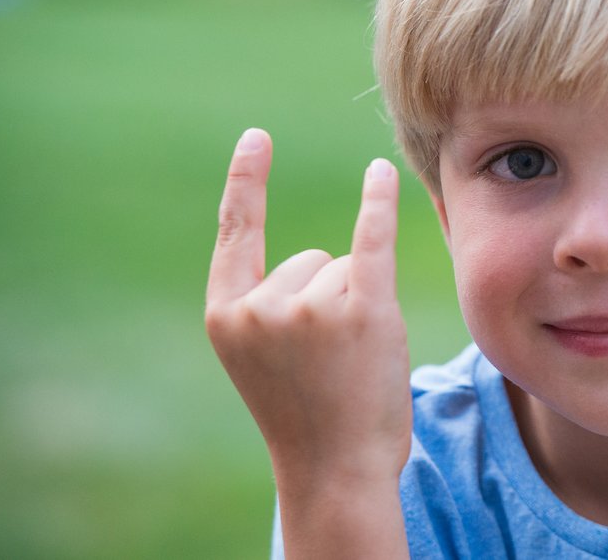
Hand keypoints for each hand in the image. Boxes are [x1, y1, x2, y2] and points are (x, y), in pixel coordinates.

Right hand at [205, 129, 412, 485]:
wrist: (336, 471)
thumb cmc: (308, 415)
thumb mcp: (266, 359)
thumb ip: (272, 307)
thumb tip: (328, 255)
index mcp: (226, 316)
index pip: (236, 232)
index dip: (246, 182)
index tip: (256, 136)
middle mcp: (262, 305)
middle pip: (311, 259)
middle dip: (328, 299)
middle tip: (330, 362)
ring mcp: (311, 306)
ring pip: (347, 267)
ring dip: (358, 304)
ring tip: (352, 361)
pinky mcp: (363, 309)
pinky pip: (373, 240)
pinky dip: (379, 204)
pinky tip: (381, 173)